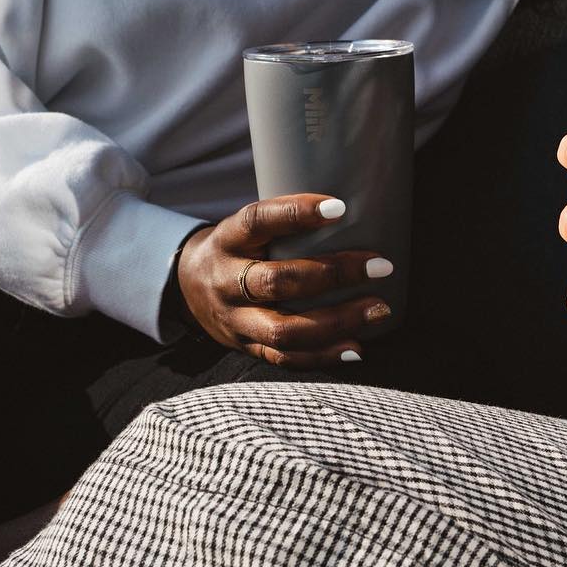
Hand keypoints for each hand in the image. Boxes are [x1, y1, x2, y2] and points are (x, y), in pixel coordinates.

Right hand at [177, 194, 392, 367]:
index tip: (340, 208)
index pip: (257, 221)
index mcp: (228, 240)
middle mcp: (227, 281)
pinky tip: (356, 348)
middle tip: (381, 265)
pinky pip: (285, 357)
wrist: (186, 287)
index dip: (295, 213)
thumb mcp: (247, 227)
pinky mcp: (246, 347)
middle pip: (278, 281)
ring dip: (337, 321)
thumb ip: (285, 221)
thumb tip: (353, 211)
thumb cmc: (238, 249)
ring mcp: (235, 320)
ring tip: (378, 308)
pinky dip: (323, 356)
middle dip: (334, 274)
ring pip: (285, 329)